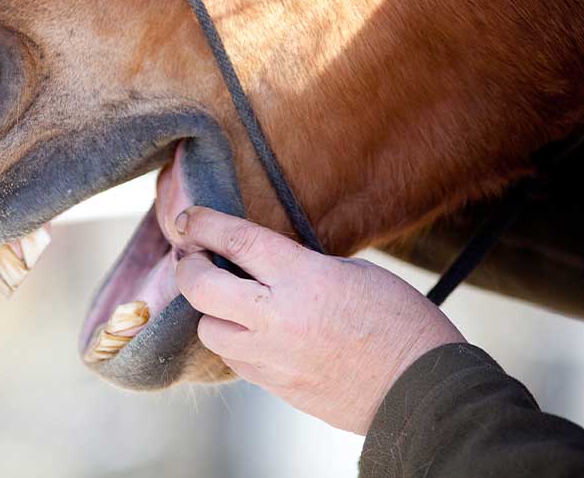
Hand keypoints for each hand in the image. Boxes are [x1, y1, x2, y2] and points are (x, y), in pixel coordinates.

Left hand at [169, 207, 465, 433]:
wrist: (422, 392)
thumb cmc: (401, 325)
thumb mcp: (356, 274)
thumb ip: (303, 267)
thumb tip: (265, 266)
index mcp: (304, 278)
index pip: (237, 241)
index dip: (204, 225)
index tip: (188, 218)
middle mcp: (278, 317)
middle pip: (200, 287)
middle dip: (188, 266)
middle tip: (192, 257)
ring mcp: (272, 357)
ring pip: (209, 329)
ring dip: (212, 311)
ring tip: (231, 301)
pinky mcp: (275, 387)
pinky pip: (234, 360)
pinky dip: (233, 342)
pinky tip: (252, 332)